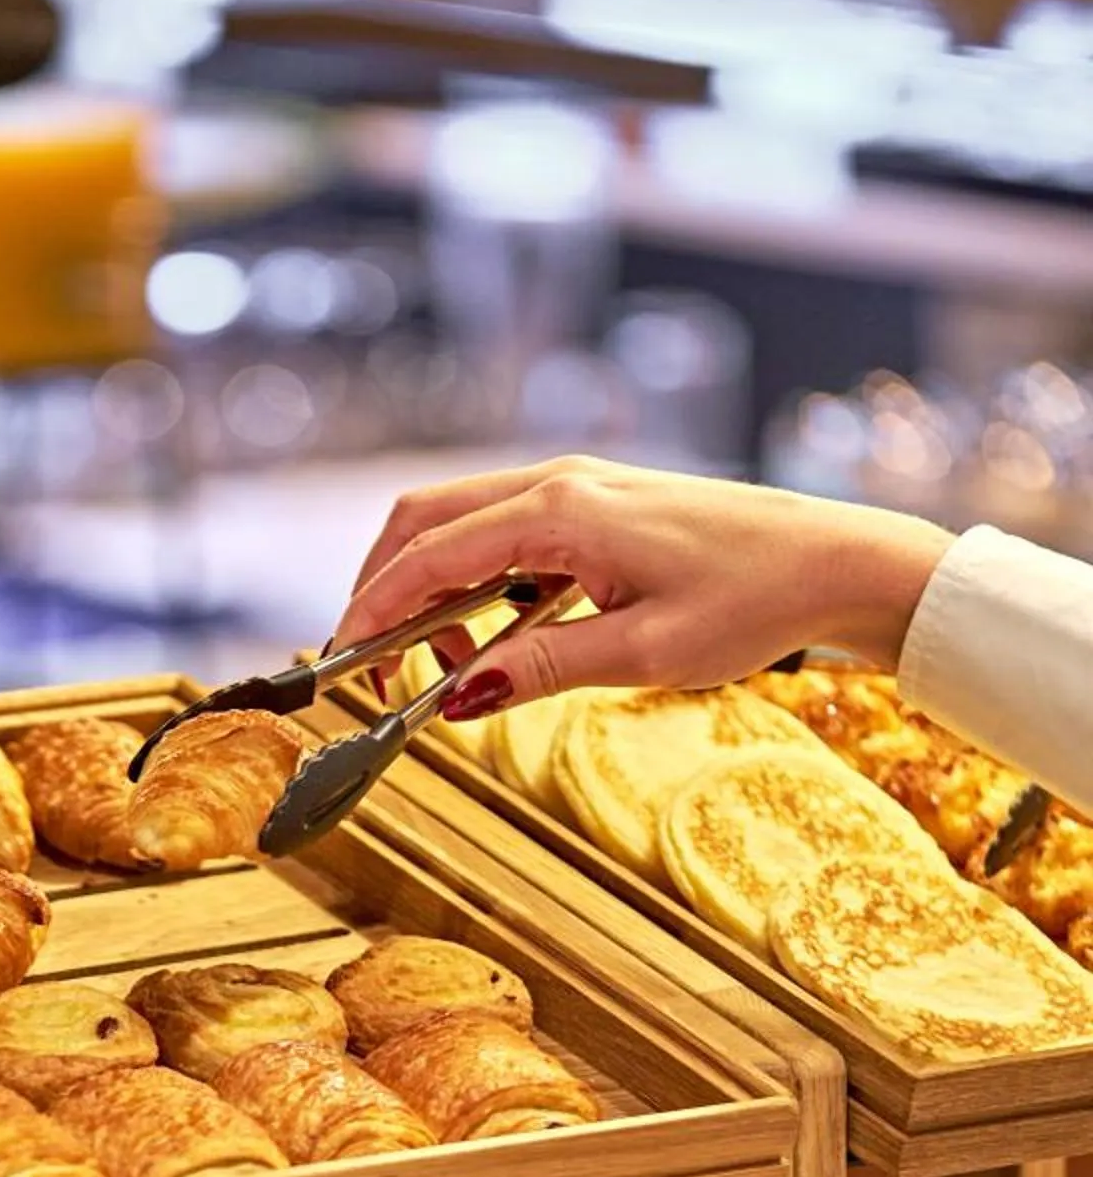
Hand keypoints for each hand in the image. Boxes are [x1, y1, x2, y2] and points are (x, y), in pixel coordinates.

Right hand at [336, 458, 952, 715]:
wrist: (834, 561)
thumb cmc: (755, 600)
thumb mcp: (643, 653)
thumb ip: (541, 668)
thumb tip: (456, 694)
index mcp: (562, 512)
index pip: (431, 555)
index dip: (373, 610)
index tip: (343, 664)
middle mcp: (559, 482)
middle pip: (426, 520)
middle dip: (382, 589)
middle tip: (372, 665)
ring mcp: (577, 487)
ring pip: (461, 521)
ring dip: (430, 586)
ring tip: (443, 663)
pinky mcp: (596, 505)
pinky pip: (505, 531)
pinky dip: (474, 579)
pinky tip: (499, 633)